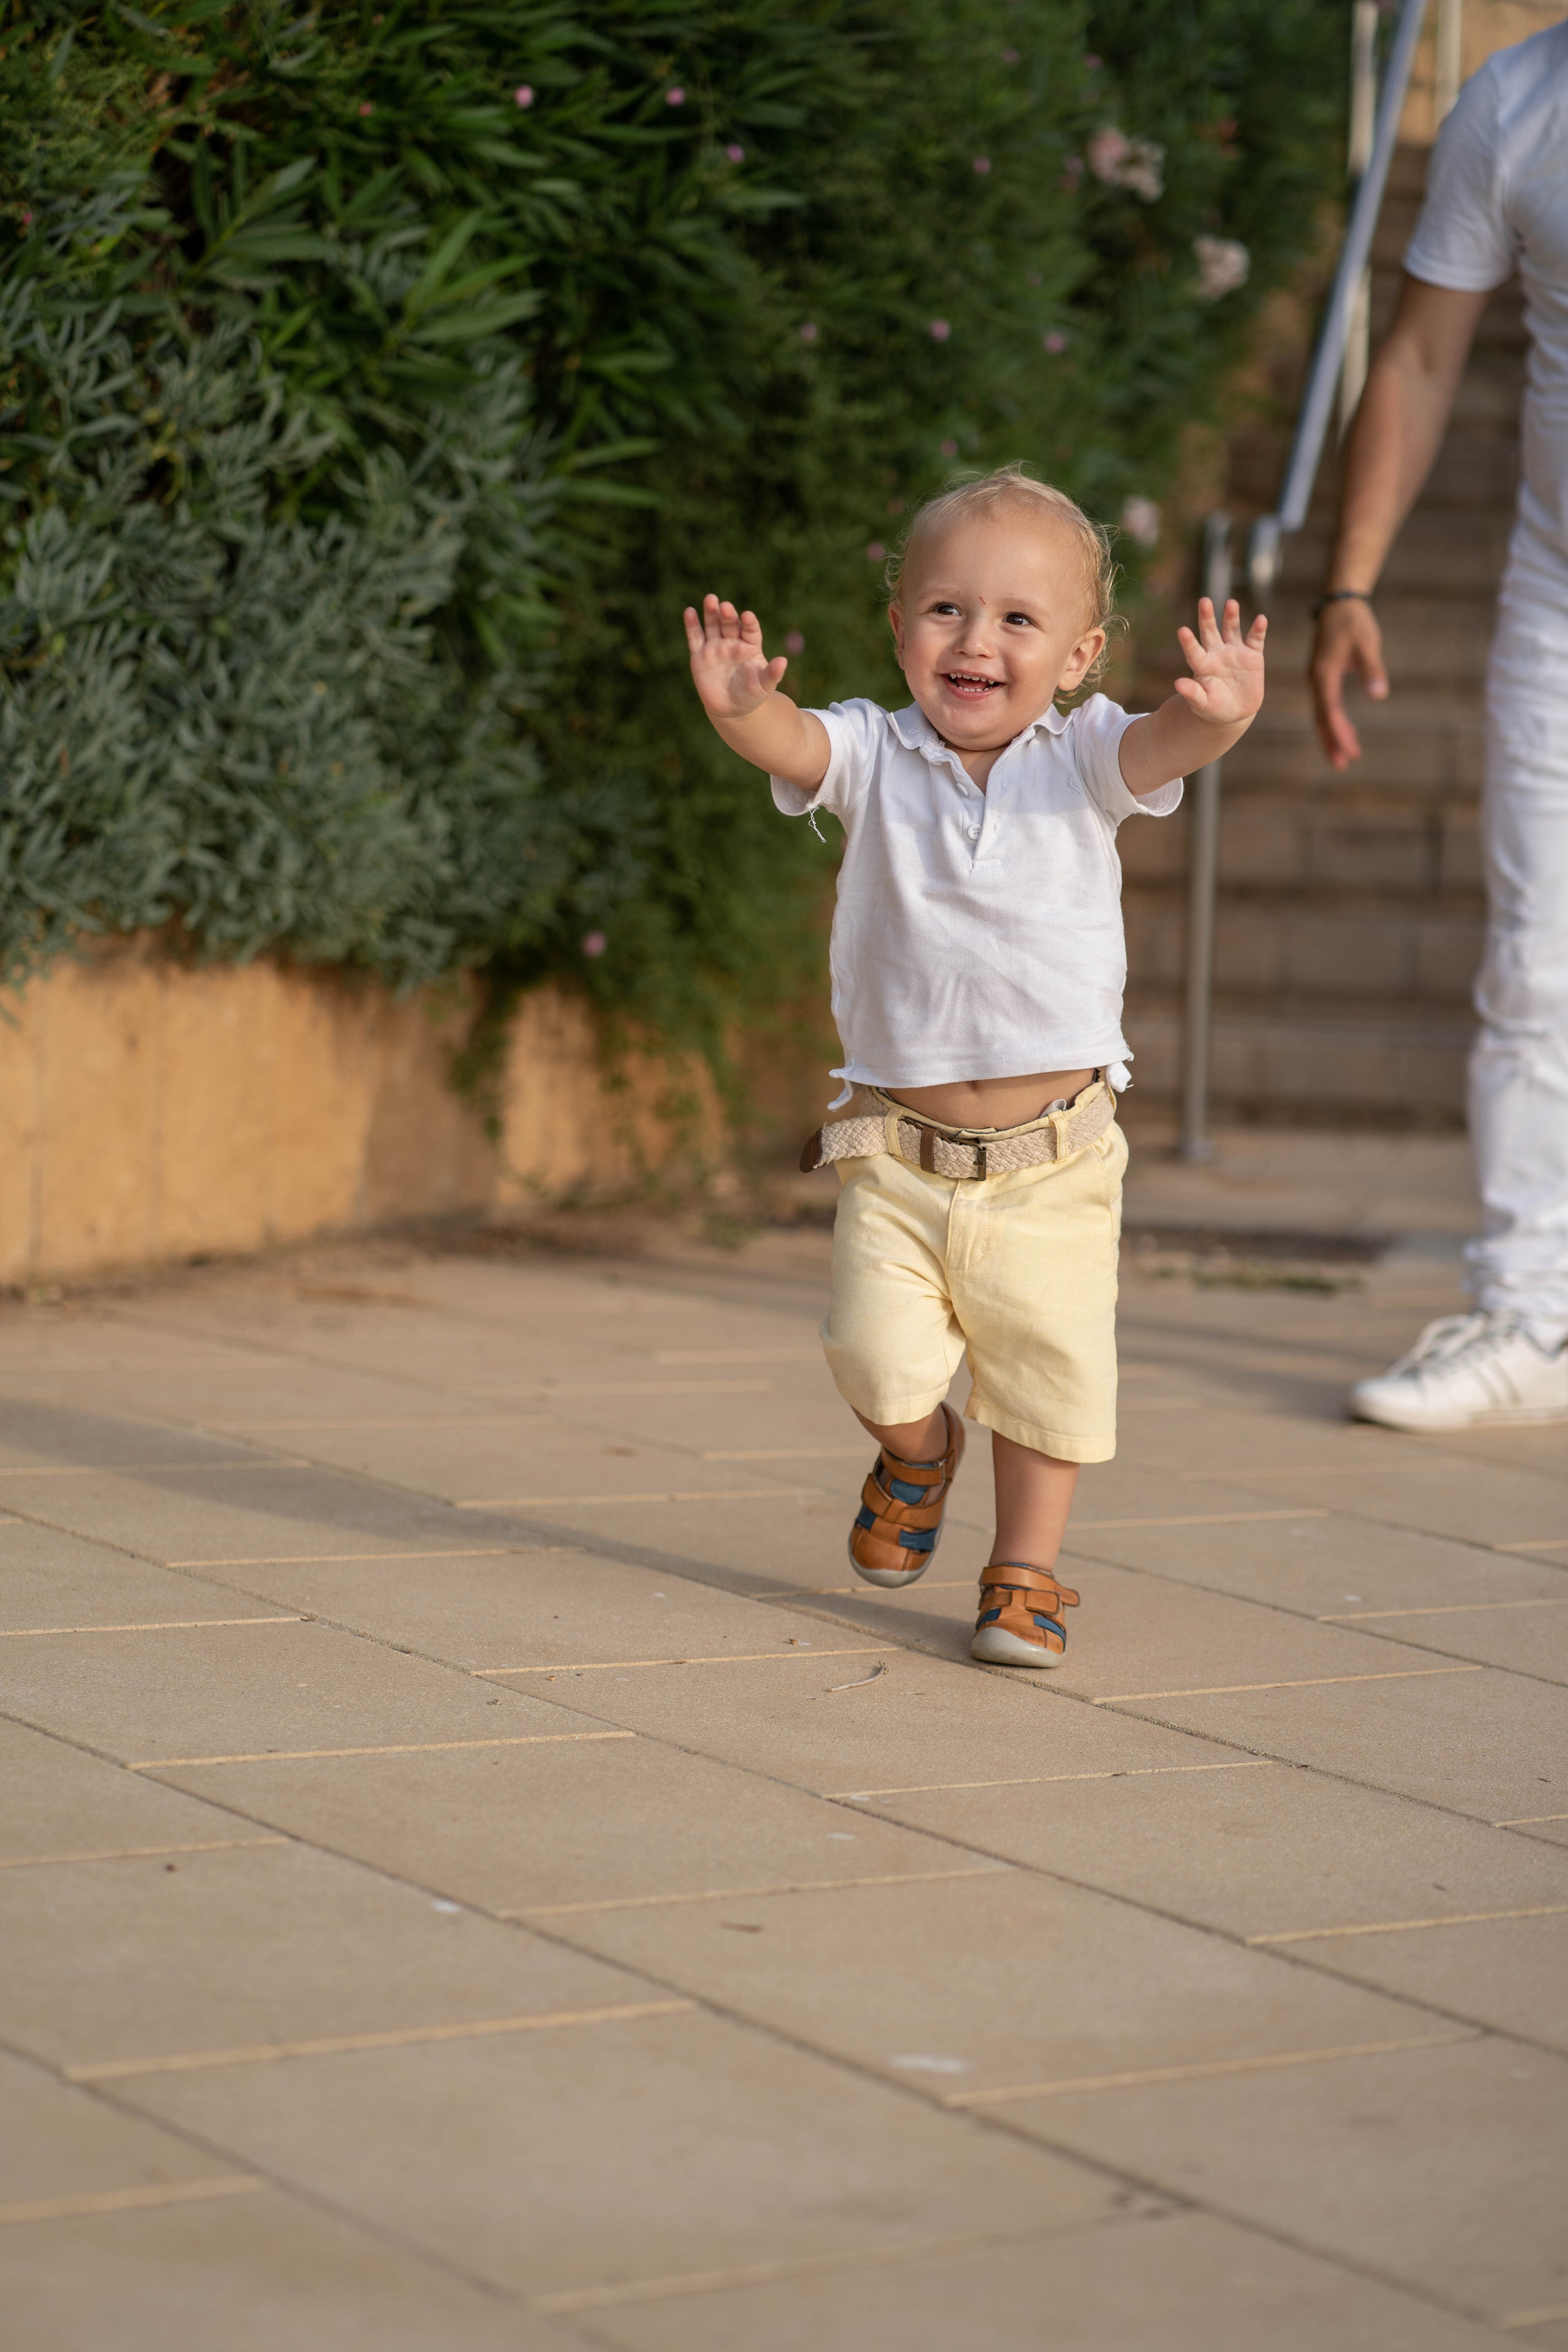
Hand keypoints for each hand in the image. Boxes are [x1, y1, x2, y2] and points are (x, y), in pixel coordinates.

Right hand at [684, 594, 786, 719]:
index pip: (751, 630)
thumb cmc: (751, 695)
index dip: (749, 623)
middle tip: (725, 606)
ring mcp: (715, 646)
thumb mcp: (764, 686)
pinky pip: (695, 637)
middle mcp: (733, 642)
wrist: (731, 709)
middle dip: (728, 615)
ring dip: (711, 612)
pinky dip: (692, 624)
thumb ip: (772, 674)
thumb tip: (783, 662)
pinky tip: (689, 611)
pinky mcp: (699, 655)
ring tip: (711, 599)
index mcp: (750, 645)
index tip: (748, 616)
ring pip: (713, 625)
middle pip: (730, 624)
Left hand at [1172, 597, 1267, 728]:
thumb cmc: (1214, 708)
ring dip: (1231, 617)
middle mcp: (1217, 653)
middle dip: (1207, 618)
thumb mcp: (1202, 704)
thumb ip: (1192, 694)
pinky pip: (1255, 640)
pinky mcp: (1253, 655)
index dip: (1188, 642)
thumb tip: (1177, 684)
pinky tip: (1261, 620)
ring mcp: (1235, 652)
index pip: (1193, 651)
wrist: (1236, 711)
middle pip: (1210, 632)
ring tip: (1231, 603)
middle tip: (1203, 601)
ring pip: (1232, 630)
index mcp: (1202, 665)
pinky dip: (1258, 630)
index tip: (1182, 631)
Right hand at [1309, 598, 1387, 770]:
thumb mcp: (1367, 643)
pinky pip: (1327, 705)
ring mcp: (1319, 679)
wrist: (1340, 602)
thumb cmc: (1354, 621)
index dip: (1339, 733)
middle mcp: (1317, 680)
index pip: (1330, 711)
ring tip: (1344, 757)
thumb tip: (1380, 695)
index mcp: (1324, 674)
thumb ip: (1372, 669)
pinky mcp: (1324, 676)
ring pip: (1323, 714)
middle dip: (1332, 742)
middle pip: (1322, 718)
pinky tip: (1345, 730)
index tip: (1350, 752)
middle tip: (1343, 765)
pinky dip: (1334, 721)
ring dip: (1332, 735)